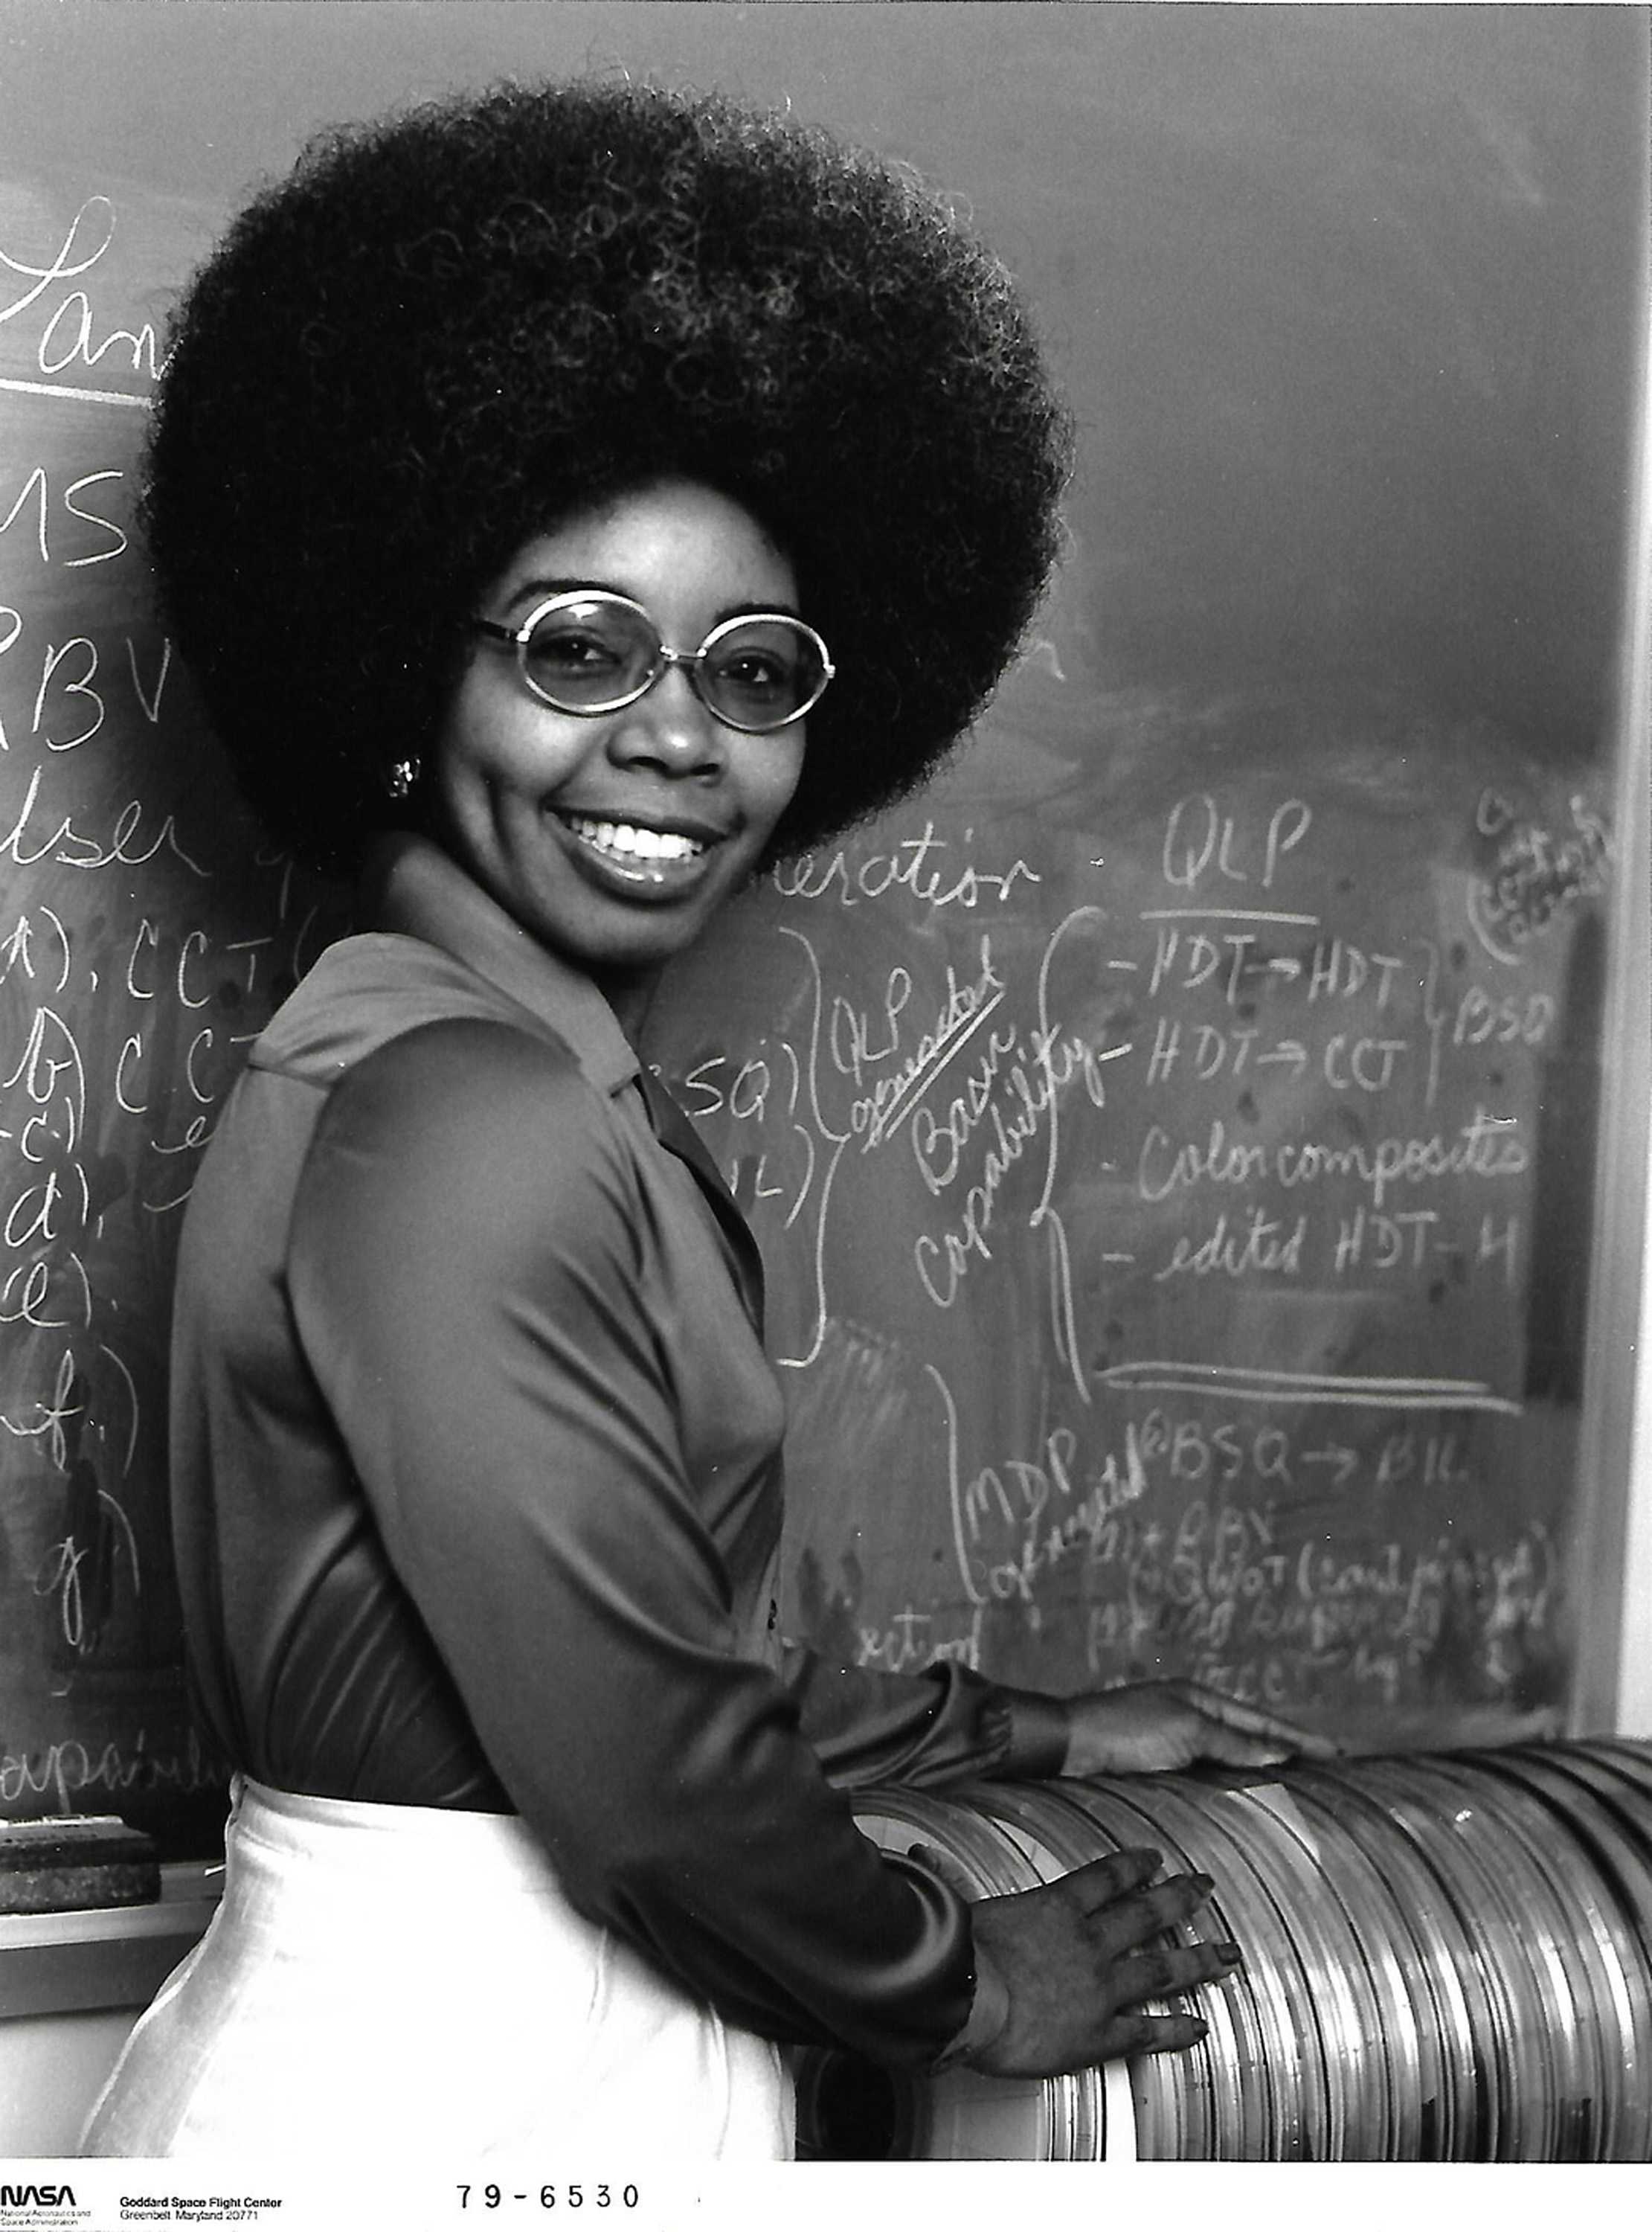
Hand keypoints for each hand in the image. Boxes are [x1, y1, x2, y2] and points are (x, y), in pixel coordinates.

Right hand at [964, 1846, 1238, 2077]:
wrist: (970, 2002)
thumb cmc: (960, 1957)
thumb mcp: (959, 1907)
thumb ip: (947, 1879)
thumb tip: (917, 1853)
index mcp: (1058, 1907)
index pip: (1107, 1877)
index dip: (1135, 1865)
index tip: (1156, 1859)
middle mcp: (1090, 1942)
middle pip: (1147, 1913)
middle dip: (1181, 1899)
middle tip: (1206, 1888)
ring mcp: (1103, 1987)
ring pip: (1163, 1969)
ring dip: (1199, 1960)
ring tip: (1226, 1955)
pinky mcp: (1102, 2032)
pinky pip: (1149, 2031)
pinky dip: (1177, 2030)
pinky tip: (1198, 2026)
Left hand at [1058, 1679, 1334, 1776]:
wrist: (1069, 1748)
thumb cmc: (1125, 1730)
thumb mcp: (1187, 1731)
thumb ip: (1233, 1743)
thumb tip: (1278, 1755)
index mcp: (1200, 1699)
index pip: (1262, 1721)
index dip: (1299, 1738)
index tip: (1337, 1753)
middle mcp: (1190, 1718)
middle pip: (1248, 1740)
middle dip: (1285, 1756)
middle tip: (1324, 1777)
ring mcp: (1173, 1744)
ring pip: (1228, 1763)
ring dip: (1258, 1776)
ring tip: (1295, 1796)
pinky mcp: (1158, 1769)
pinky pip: (1206, 1779)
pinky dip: (1229, 1790)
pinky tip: (1243, 1808)